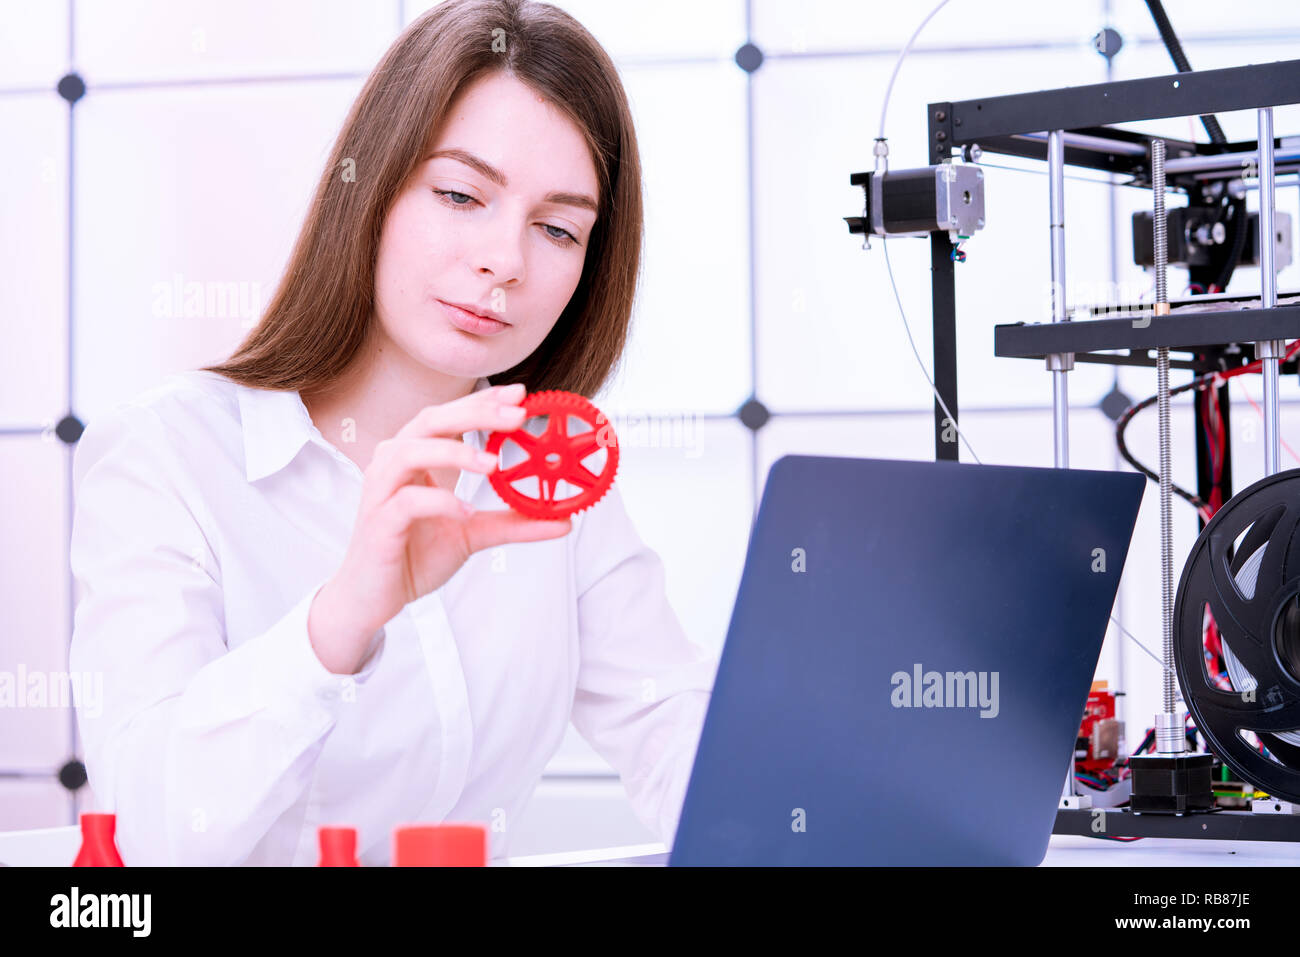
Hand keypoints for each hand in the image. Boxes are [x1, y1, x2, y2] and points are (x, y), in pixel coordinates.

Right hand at [308, 382, 570, 672]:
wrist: (374, 597)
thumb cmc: (413, 555)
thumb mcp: (473, 535)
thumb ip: (513, 523)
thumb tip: (564, 521)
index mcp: (416, 458)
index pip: (448, 417)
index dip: (483, 402)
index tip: (521, 396)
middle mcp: (394, 465)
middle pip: (431, 421)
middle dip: (475, 414)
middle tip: (517, 416)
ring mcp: (382, 491)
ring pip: (411, 451)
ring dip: (454, 452)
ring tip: (492, 463)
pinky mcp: (378, 521)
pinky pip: (407, 502)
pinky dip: (439, 502)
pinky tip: (465, 512)